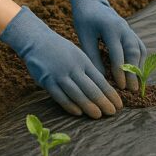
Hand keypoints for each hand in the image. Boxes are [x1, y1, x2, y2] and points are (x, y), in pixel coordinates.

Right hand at [0, 6, 121, 117]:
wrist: (36, 40)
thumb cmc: (60, 50)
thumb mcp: (77, 55)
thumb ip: (87, 70)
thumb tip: (101, 87)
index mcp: (83, 61)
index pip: (100, 80)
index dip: (110, 93)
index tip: (119, 104)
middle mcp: (73, 68)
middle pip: (91, 88)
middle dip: (103, 102)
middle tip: (113, 113)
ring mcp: (60, 74)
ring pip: (77, 94)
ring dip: (89, 106)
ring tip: (98, 115)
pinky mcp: (47, 80)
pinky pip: (60, 96)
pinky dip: (70, 105)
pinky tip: (78, 112)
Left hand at [64, 0, 146, 91]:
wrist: (92, 3)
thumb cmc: (85, 21)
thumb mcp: (84, 38)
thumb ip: (92, 57)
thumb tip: (101, 78)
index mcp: (110, 28)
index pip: (118, 53)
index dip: (120, 71)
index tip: (120, 86)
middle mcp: (124, 28)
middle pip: (133, 51)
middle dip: (134, 72)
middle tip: (133, 89)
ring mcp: (129, 29)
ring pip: (140, 49)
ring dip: (140, 67)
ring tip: (138, 85)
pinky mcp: (131, 32)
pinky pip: (140, 47)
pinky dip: (140, 61)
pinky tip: (137, 73)